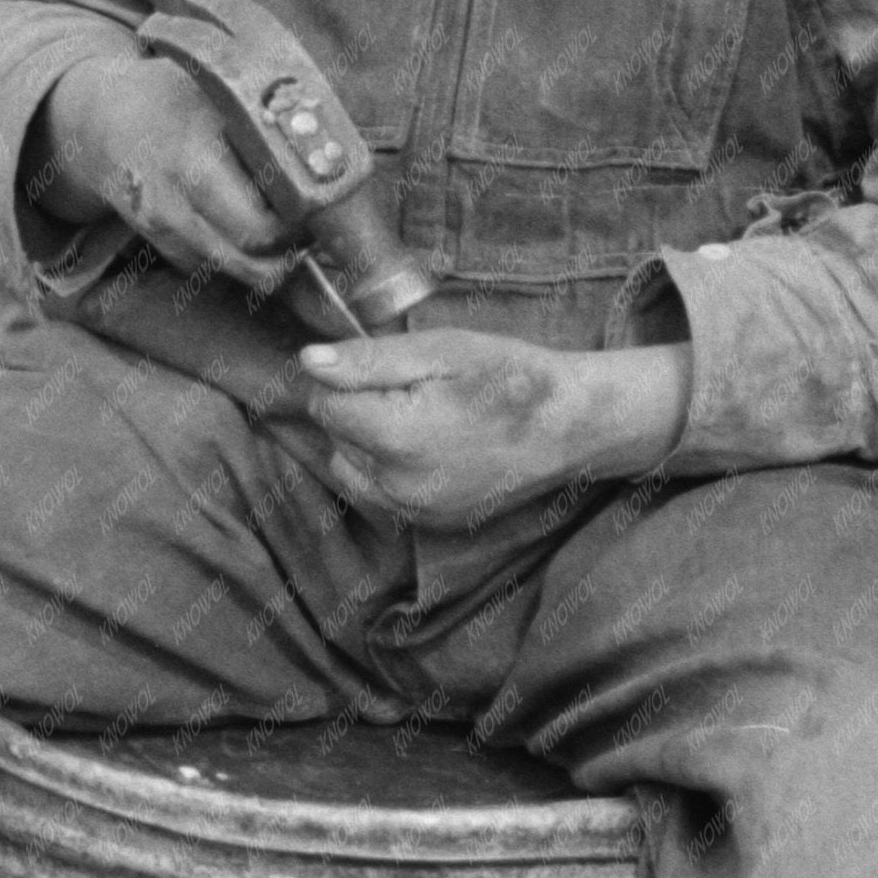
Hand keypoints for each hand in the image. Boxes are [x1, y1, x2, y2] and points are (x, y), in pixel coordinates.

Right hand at [39, 48, 293, 292]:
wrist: (105, 118)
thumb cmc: (177, 98)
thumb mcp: (223, 95)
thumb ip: (268, 128)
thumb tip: (329, 158)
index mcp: (196, 160)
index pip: (261, 228)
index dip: (299, 228)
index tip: (316, 209)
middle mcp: (175, 203)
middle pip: (252, 263)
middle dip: (288, 251)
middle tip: (305, 225)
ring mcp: (163, 228)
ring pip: (234, 271)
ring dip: (265, 258)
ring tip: (277, 222)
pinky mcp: (159, 242)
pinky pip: (209, 266)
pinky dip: (234, 254)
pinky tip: (238, 220)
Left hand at [283, 327, 691, 525]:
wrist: (570, 428)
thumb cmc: (509, 377)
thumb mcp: (439, 351)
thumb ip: (368, 361)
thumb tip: (307, 363)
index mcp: (395, 438)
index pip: (323, 406)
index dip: (346, 378)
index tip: (387, 368)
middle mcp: (396, 487)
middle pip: (335, 438)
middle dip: (358, 410)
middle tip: (416, 390)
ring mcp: (413, 513)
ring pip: (351, 469)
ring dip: (367, 443)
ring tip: (419, 418)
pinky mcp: (428, 526)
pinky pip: (379, 494)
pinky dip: (388, 470)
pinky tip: (429, 446)